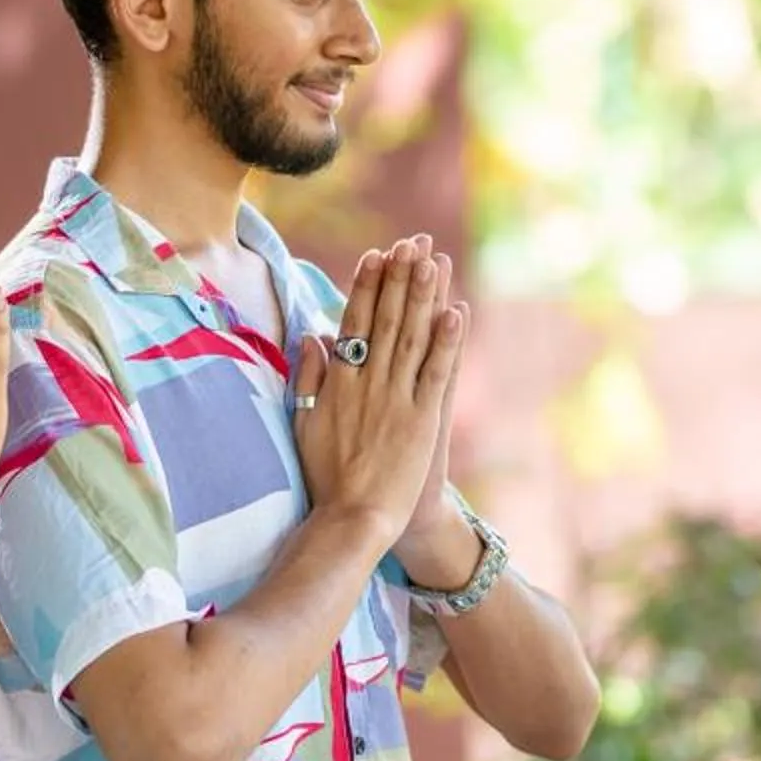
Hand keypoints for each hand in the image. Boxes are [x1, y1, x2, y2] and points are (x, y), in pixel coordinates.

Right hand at [295, 236, 463, 544]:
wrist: (354, 517)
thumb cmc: (327, 475)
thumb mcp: (305, 421)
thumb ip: (310, 377)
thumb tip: (312, 335)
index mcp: (338, 381)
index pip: (354, 322)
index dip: (367, 286)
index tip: (377, 255)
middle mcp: (367, 382)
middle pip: (386, 319)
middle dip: (399, 277)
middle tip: (411, 242)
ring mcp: (396, 398)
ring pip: (411, 337)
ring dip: (423, 296)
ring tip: (432, 261)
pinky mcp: (422, 418)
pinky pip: (436, 372)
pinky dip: (446, 341)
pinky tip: (456, 312)